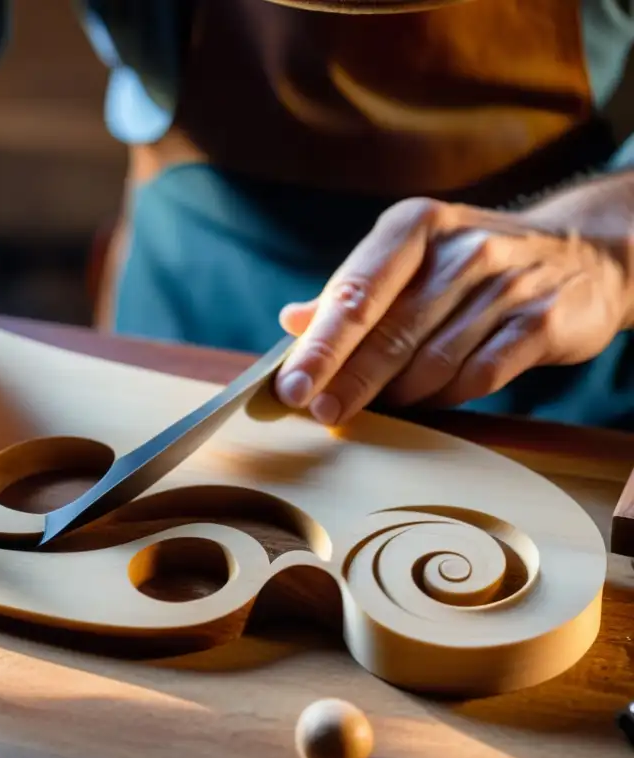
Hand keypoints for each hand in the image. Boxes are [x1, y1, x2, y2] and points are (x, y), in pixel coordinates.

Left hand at [273, 196, 633, 425]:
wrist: (584, 251)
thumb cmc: (472, 262)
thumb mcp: (412, 257)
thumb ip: (353, 291)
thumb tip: (292, 321)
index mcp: (415, 226)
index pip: (357, 292)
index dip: (321, 345)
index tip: (291, 385)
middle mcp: (462, 249)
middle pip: (391, 331)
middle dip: (348, 379)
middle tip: (319, 412)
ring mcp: (507, 284)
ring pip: (433, 360)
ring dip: (396, 393)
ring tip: (372, 408)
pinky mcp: (542, 321)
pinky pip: (480, 376)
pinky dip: (446, 397)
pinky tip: (427, 401)